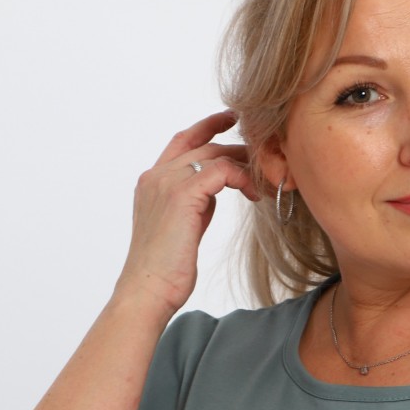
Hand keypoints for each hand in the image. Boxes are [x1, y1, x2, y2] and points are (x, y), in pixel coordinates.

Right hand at [112, 111, 262, 318]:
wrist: (148, 290)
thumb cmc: (164, 268)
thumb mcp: (180, 227)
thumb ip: (193, 203)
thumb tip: (213, 192)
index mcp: (151, 181)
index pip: (182, 140)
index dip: (207, 126)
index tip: (231, 120)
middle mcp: (156, 176)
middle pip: (201, 142)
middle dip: (234, 143)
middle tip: (260, 150)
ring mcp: (166, 183)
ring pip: (213, 154)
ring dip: (242, 163)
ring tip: (262, 179)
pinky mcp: (182, 196)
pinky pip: (220, 171)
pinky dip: (241, 178)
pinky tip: (253, 194)